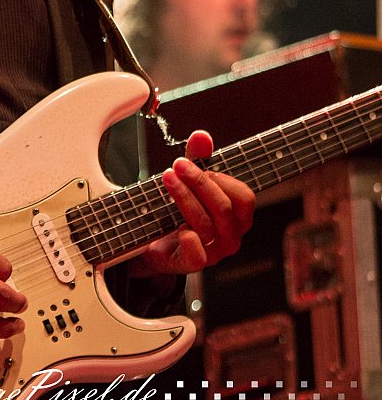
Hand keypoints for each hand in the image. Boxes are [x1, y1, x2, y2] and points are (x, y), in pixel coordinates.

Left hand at [130, 129, 254, 277]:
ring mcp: (213, 253)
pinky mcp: (191, 264)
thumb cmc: (181, 208)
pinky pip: (198, 256)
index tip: (197, 165)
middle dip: (199, 182)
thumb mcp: (190, 180)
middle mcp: (230, 237)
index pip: (244, 198)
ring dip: (184, 197)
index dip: (221, 179)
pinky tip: (177, 226)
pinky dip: (188, 239)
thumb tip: (201, 135)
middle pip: (223, 207)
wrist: (155, 242)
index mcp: (238, 217)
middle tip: (177, 165)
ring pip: (205, 223)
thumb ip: (197, 157)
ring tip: (167, 178)